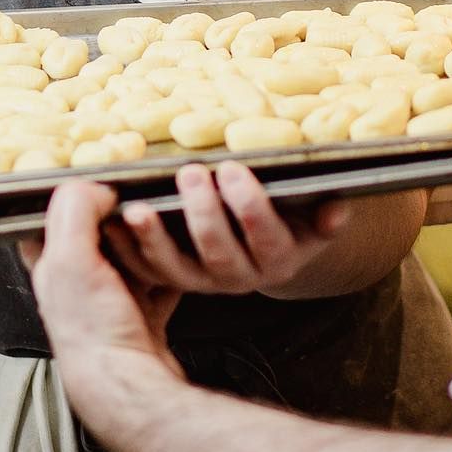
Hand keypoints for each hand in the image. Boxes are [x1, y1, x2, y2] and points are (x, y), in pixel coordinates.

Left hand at [23, 182, 184, 405]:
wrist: (130, 390)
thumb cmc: (94, 332)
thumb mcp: (71, 259)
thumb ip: (75, 211)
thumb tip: (98, 187)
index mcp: (52, 267)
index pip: (54, 217)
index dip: (76, 198)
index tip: (103, 184)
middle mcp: (76, 286)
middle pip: (98, 235)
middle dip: (121, 220)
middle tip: (142, 207)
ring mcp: (110, 304)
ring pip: (130, 257)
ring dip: (148, 244)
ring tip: (164, 232)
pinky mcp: (140, 320)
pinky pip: (159, 285)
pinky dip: (171, 273)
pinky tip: (182, 264)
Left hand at [109, 162, 349, 298]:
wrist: (268, 244)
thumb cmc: (292, 213)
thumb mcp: (314, 214)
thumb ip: (325, 214)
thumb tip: (338, 209)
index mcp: (279, 258)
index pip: (268, 240)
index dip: (251, 209)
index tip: (236, 170)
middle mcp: (242, 277)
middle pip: (221, 256)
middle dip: (205, 214)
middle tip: (192, 172)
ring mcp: (204, 281)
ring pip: (178, 270)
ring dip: (156, 239)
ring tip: (139, 208)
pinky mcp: (173, 279)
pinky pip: (147, 271)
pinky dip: (127, 249)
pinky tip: (112, 220)